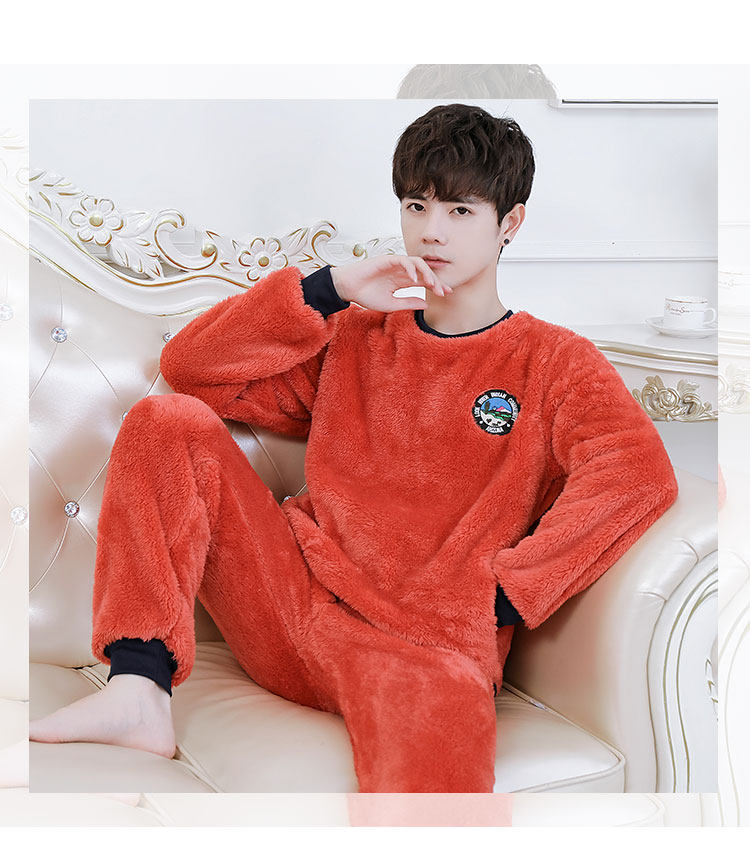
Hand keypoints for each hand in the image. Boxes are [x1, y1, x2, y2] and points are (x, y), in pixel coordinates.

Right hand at [330, 255, 452, 311]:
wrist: (348, 288)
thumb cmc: (366, 295)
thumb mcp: (391, 304)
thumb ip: (408, 303)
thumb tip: (427, 304)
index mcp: (402, 281)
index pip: (424, 282)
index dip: (436, 286)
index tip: (447, 294)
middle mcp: (402, 271)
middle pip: (424, 272)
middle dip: (436, 281)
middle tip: (444, 291)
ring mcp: (395, 264)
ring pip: (417, 263)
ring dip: (427, 273)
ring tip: (432, 284)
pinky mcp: (387, 259)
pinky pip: (403, 260)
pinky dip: (411, 269)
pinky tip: (414, 280)